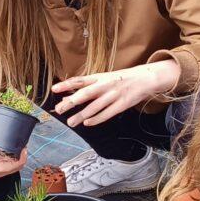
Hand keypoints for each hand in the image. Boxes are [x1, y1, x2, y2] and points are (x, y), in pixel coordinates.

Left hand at [52, 62, 179, 126]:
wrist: (145, 78)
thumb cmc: (120, 79)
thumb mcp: (105, 78)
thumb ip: (89, 86)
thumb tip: (69, 95)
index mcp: (100, 77)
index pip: (80, 80)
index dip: (67, 84)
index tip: (54, 89)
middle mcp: (105, 85)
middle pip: (86, 94)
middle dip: (72, 102)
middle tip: (59, 110)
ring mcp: (114, 95)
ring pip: (95, 107)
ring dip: (81, 115)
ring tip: (71, 122)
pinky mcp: (122, 104)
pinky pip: (107, 113)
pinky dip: (96, 119)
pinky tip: (87, 123)